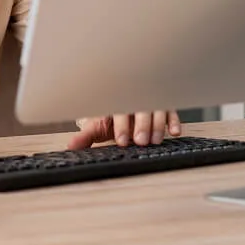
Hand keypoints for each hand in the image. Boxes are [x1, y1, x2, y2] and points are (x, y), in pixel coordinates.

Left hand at [67, 111, 181, 149]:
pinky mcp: (164, 105)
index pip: (118, 110)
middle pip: (139, 108)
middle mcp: (133, 98)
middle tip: (140, 142)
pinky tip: (174, 132)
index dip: (121, 125)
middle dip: (141, 125)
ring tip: (155, 141)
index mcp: (115, 101)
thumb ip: (85, 137)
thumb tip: (70, 147)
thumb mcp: (97, 126)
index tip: (122, 141)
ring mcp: (150, 100)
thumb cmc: (110, 117)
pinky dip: (174, 120)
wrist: (123, 105)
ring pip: (156, 109)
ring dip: (157, 125)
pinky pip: (171, 110)